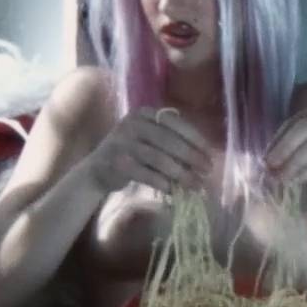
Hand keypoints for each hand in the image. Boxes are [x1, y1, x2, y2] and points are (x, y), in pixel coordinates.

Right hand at [86, 107, 211, 193]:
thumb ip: (171, 141)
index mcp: (143, 113)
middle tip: (207, 170)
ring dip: (182, 174)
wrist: (97, 170)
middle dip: (192, 157)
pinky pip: (148, 175)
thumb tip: (204, 157)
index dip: (195, 138)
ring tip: (196, 185)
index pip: (175, 122)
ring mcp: (123, 143)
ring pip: (160, 159)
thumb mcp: (149, 139)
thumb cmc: (131, 154)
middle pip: (169, 141)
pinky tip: (176, 192)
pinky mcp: (118, 163)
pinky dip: (165, 184)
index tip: (210, 153)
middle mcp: (132, 124)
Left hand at [265, 106, 306, 198]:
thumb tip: (264, 161)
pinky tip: (298, 180)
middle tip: (270, 165)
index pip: (293, 121)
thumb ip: (285, 152)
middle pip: (306, 125)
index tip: (265, 158)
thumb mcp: (301, 154)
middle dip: (285, 146)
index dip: (277, 139)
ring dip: (295, 161)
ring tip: (282, 177)